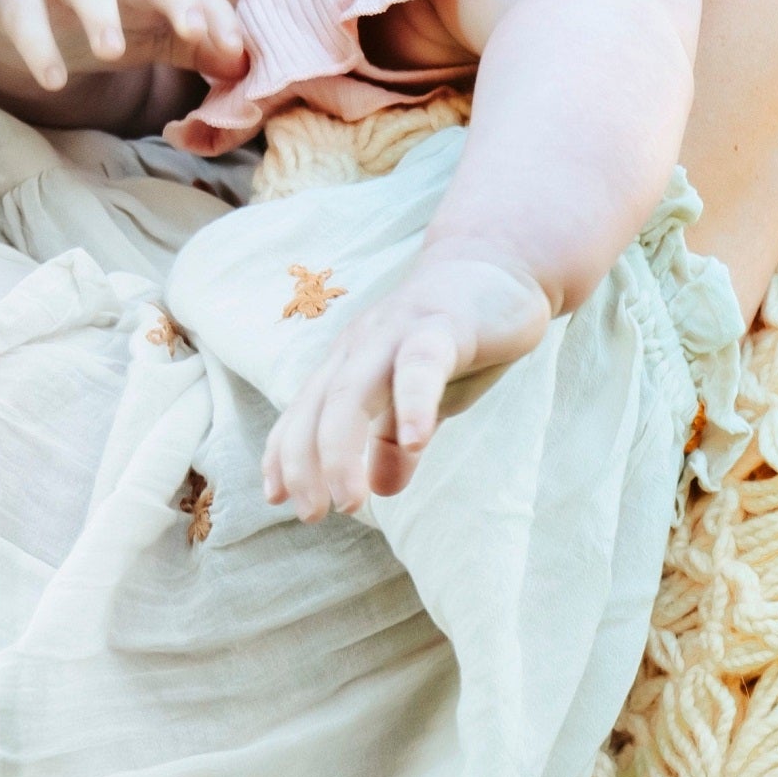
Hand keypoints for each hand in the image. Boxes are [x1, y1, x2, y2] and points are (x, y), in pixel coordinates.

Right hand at [0, 0, 242, 113]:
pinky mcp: (14, 3)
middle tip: (192, 32)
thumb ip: (194, 47)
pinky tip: (53, 80)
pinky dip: (38, 46)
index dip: (214, 14)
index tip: (236, 51)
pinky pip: (24, 19)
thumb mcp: (149, 33)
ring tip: (111, 52)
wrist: (12, 2)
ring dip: (98, 12)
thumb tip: (243, 67)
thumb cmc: (96, 18)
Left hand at [262, 240, 554, 519]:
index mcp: (348, 365)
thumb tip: (383, 489)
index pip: (303, 413)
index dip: (284, 455)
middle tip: (313, 515)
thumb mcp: (421, 401)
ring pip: (353, 392)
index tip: (278, 499)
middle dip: (308, 465)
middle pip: (319, 408)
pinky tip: (416, 444)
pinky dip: (412, 405)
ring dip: (342, 450)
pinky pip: (420, 365)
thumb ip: (397, 440)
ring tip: (351, 501)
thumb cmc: (454, 337)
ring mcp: (396, 333)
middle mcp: (360, 348)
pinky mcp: (442, 325)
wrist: (499, 262)